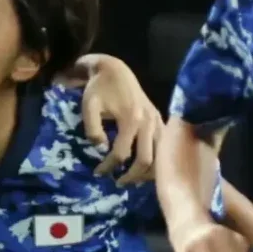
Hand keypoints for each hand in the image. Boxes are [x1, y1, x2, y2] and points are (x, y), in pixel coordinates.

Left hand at [79, 55, 163, 184]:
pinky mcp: (160, 120)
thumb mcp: (89, 106)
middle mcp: (149, 122)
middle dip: (130, 176)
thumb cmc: (99, 88)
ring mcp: (158, 121)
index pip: (122, 153)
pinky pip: (163, 147)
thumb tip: (101, 148)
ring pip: (160, 157)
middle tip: (116, 182)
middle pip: (146, 161)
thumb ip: (92, 128)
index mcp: (131, 119)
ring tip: (131, 178)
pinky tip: (143, 166)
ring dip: (146, 172)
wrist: (115, 69)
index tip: (98, 172)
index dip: (109, 166)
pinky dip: (156, 160)